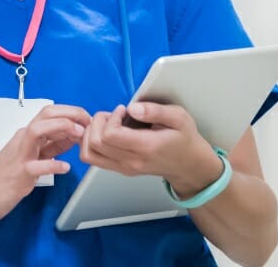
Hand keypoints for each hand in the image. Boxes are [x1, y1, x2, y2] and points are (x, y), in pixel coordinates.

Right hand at [0, 104, 90, 223]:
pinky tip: (65, 168)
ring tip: (79, 134)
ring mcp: (19, 156)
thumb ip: (52, 146)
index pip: (50, 112)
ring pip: (37, 131)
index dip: (72, 112)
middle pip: (46, 114)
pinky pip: (36, 166)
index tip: (88, 120)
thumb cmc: (4, 177)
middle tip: (88, 122)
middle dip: (71, 113)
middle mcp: (22, 140)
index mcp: (27, 135)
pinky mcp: (18, 175)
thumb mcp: (32, 157)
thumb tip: (74, 136)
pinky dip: (53, 165)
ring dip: (61, 128)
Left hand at [79, 102, 223, 195]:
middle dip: (98, 122)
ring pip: (88, 154)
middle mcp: (131, 161)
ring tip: (108, 123)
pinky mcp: (119, 169)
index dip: (111, 118)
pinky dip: (91, 142)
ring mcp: (123, 168)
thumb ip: (155, 111)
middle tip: (114, 114)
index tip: (123, 110)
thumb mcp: (179, 117)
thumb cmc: (184, 139)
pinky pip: (93, 158)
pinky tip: (106, 132)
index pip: (110, 136)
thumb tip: (132, 109)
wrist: (188, 164)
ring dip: (91, 133)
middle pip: (95, 144)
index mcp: (145, 147)